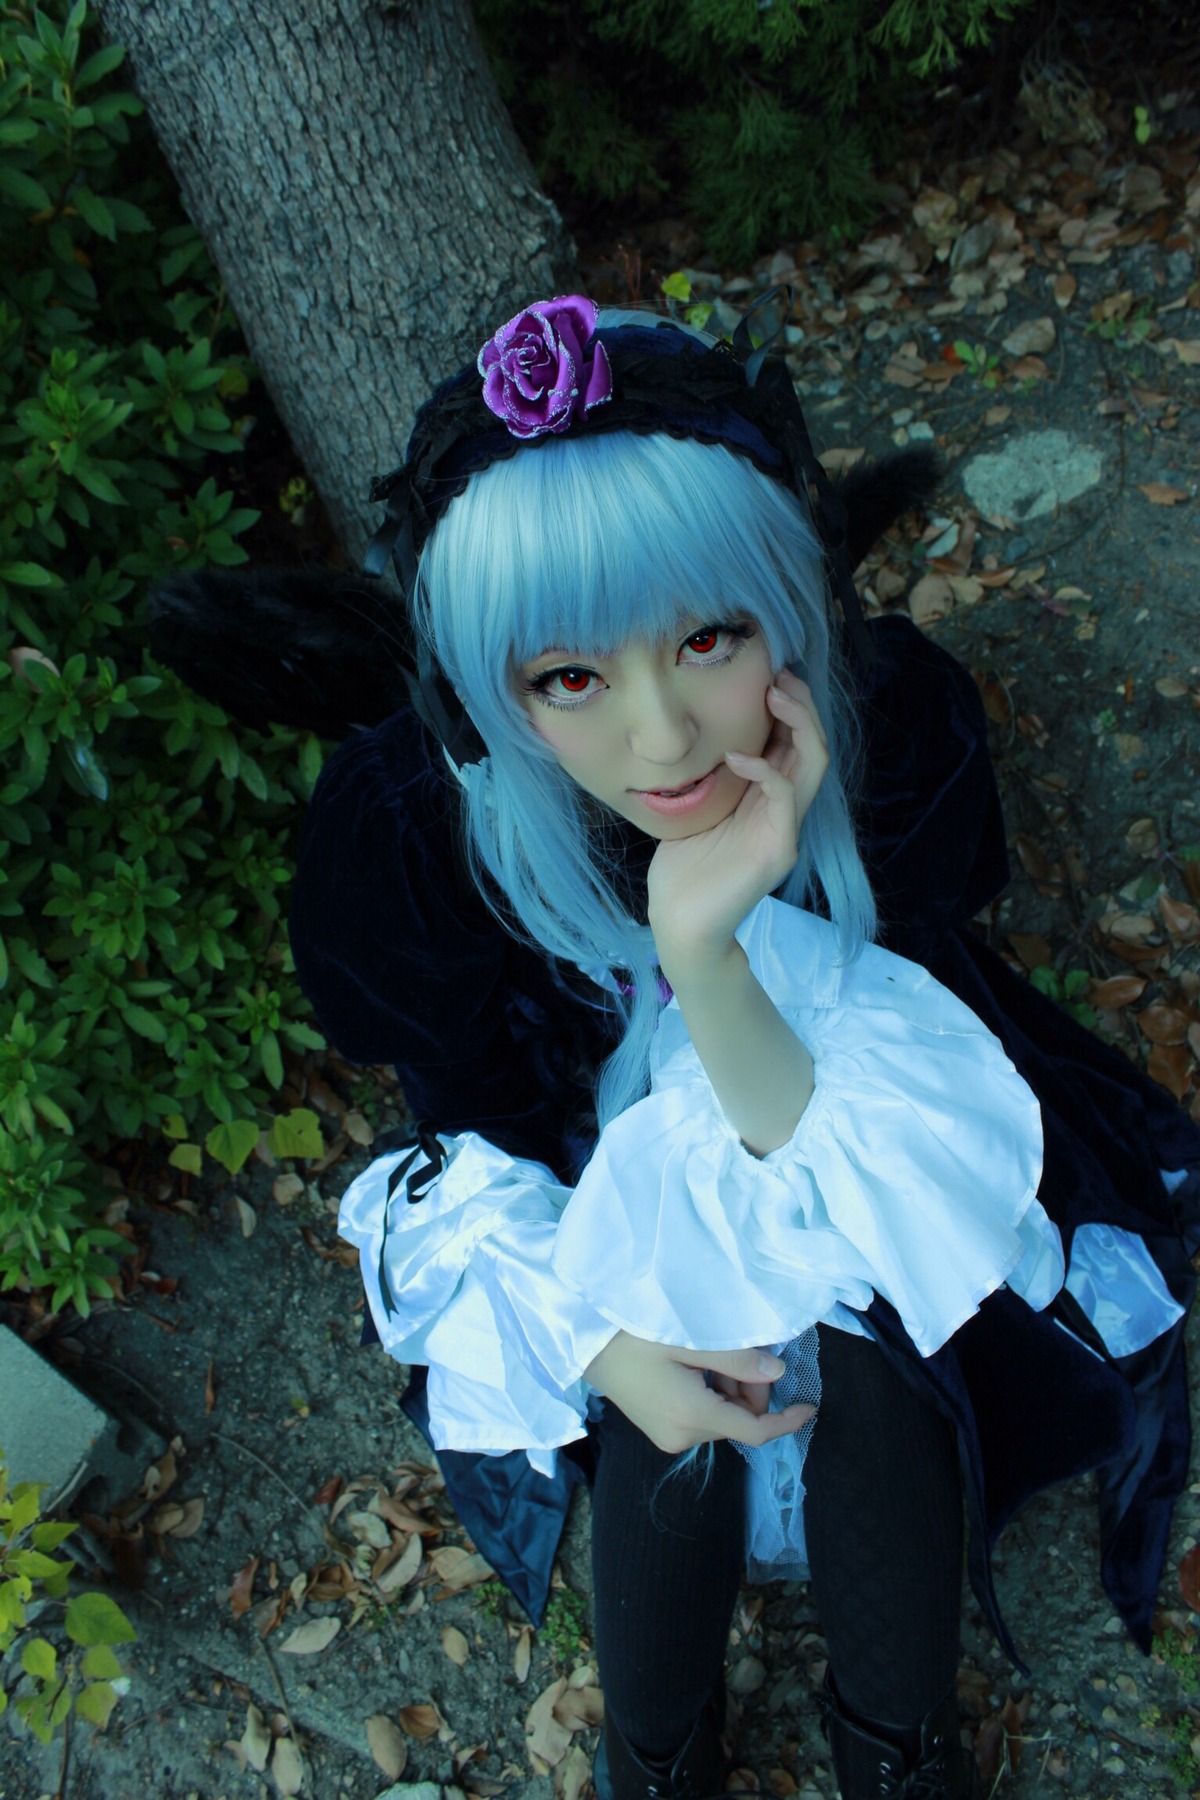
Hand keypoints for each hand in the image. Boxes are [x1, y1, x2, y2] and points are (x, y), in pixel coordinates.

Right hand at [584, 1331, 815, 1455]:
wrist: (584, 1343)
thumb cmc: (632, 1335)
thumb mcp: (688, 1339)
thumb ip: (737, 1359)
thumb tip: (780, 1374)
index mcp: (692, 1417)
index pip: (755, 1431)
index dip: (786, 1421)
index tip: (811, 1406)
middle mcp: (682, 1437)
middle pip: (739, 1421)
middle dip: (748, 1389)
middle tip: (733, 1350)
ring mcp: (669, 1437)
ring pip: (722, 1418)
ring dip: (728, 1389)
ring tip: (704, 1353)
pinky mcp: (661, 1431)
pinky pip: (702, 1417)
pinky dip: (711, 1394)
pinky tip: (692, 1366)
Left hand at [647, 670, 829, 964]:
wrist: (679, 922)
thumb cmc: (682, 868)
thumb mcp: (698, 807)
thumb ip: (712, 774)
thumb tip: (705, 731)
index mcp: (766, 799)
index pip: (793, 743)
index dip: (789, 706)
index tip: (769, 672)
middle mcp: (783, 810)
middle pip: (813, 746)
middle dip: (801, 704)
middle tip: (779, 673)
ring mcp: (785, 829)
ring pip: (813, 764)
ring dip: (799, 723)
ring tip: (774, 694)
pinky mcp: (778, 850)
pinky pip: (785, 796)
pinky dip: (764, 769)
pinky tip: (737, 756)